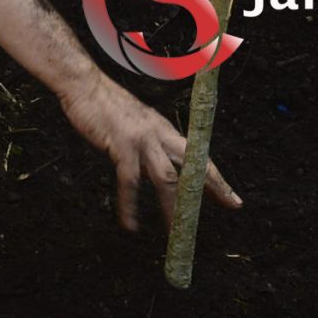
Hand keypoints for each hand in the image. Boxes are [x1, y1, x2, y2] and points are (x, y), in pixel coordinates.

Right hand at [59, 76, 239, 231]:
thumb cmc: (107, 105)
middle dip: (214, 186)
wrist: (85, 85)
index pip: (198, 156)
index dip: (216, 178)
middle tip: (230, 205)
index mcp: (164, 130)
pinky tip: (131, 224)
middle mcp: (159, 134)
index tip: (232, 198)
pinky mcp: (121, 145)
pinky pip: (130, 181)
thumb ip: (150, 145)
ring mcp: (142, 140)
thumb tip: (159, 168)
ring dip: (171, 208)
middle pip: (194, 164)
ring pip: (166, 178)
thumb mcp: (137, 125)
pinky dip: (130, 206)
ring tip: (174, 232)